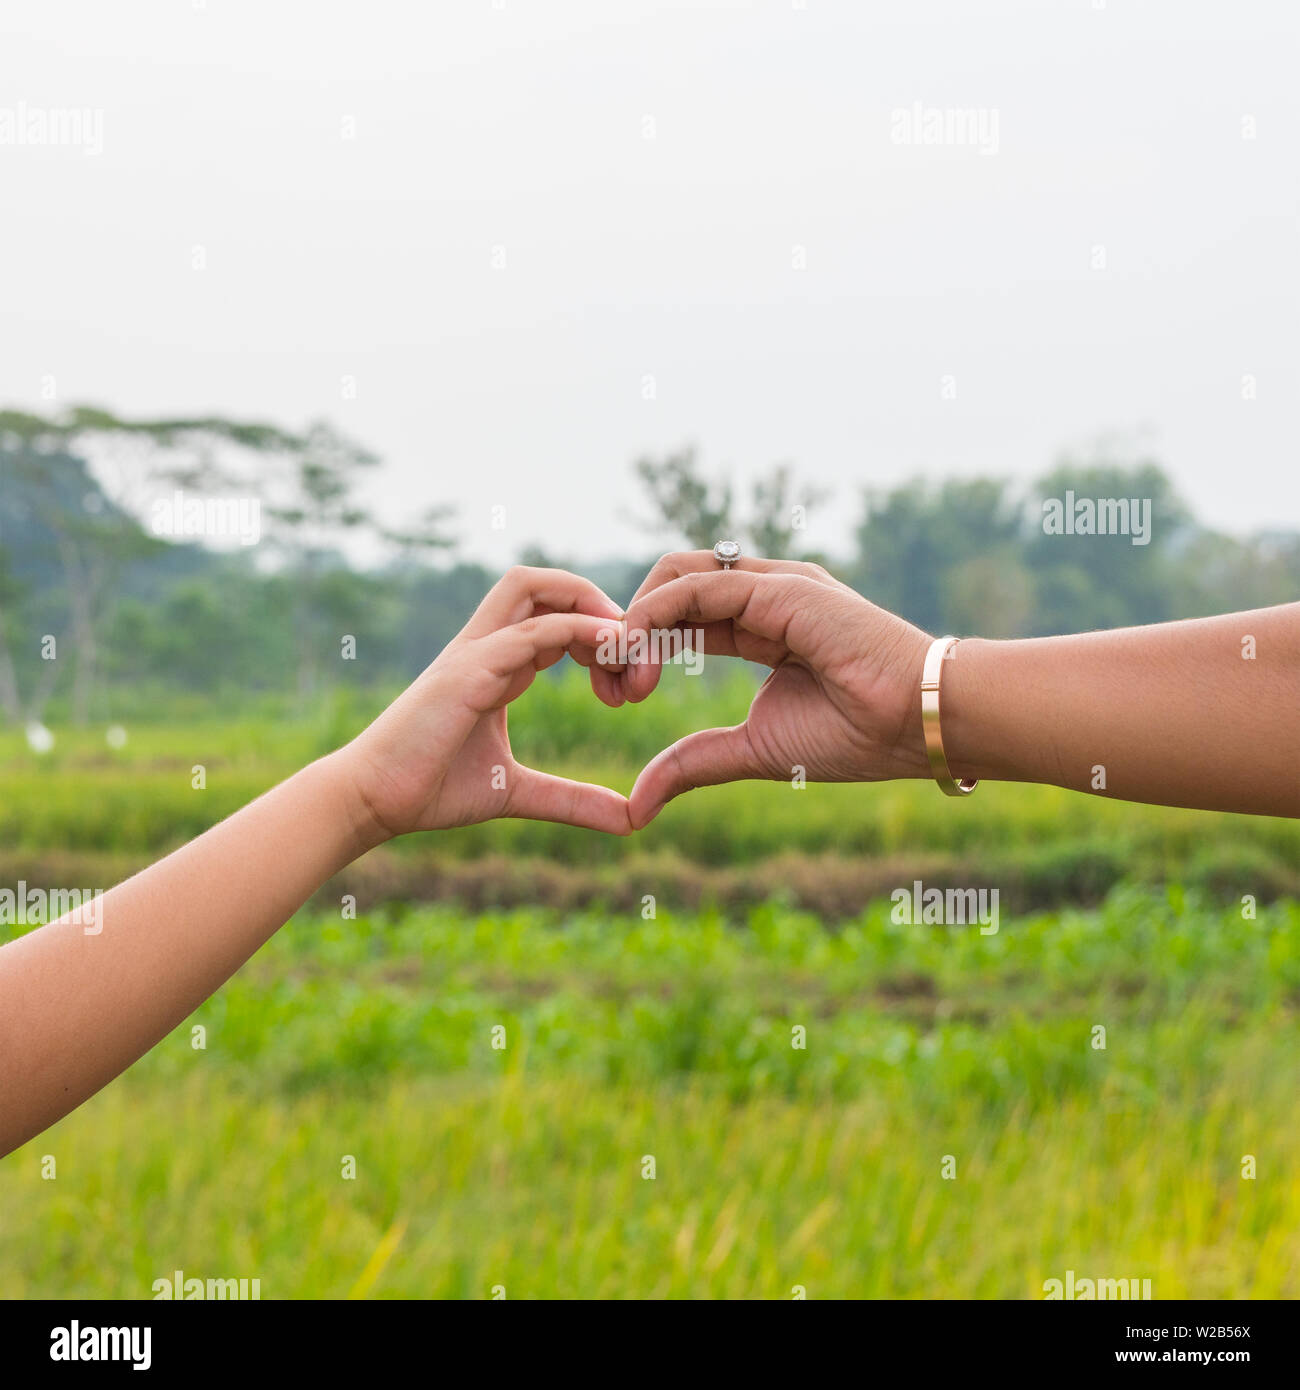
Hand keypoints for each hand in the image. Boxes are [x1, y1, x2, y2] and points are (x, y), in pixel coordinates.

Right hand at [342, 567, 631, 838]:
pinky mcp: (467, 672)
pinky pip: (528, 632)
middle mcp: (484, 647)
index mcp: (495, 664)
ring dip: (587, 604)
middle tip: (632, 650)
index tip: (627, 677)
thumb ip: (572, 801)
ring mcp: (473, 653)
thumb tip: (630, 820)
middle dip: (594, 600)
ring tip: (625, 645)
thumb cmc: (431, 789)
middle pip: (541, 583)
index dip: (595, 631)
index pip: (549, 614)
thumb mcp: (516, 793)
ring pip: (532, 588)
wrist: (372, 800)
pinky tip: (609, 653)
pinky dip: (575, 632)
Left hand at [594, 553, 935, 826]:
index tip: (618, 698)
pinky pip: (698, 585)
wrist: (919, 725)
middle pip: (667, 588)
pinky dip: (656, 613)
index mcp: (758, 625)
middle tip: (612, 689)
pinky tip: (639, 652)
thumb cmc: (856, 735)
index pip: (677, 618)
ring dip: (636, 622)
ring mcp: (772, 586)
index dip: (637, 650)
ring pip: (675, 576)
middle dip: (627, 632)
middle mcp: (761, 596)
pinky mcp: (782, 588)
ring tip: (623, 677)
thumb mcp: (753, 750)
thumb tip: (636, 803)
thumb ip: (694, 763)